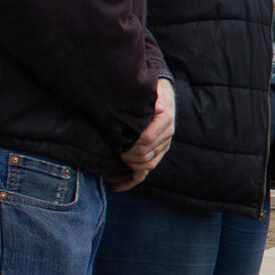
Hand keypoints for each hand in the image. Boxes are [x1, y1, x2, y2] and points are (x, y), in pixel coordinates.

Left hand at [113, 78, 175, 192]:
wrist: (159, 91)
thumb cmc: (150, 89)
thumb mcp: (152, 88)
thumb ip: (150, 98)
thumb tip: (153, 109)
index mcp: (165, 119)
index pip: (147, 140)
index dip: (130, 145)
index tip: (116, 144)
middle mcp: (167, 134)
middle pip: (145, 156)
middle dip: (126, 157)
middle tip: (111, 152)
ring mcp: (163, 145)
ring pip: (146, 166)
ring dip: (126, 170)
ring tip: (108, 169)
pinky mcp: (156, 153)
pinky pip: (144, 173)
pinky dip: (129, 181)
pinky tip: (115, 185)